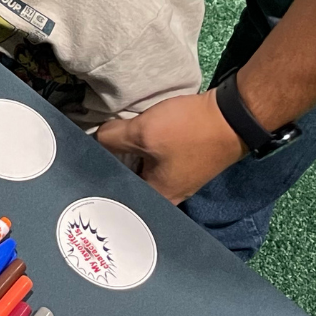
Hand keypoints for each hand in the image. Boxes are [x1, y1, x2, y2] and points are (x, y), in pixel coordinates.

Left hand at [93, 92, 245, 203]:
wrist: (233, 116)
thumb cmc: (189, 130)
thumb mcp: (142, 132)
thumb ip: (112, 138)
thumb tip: (95, 138)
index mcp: (157, 198)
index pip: (117, 194)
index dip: (99, 176)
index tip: (83, 161)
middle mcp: (168, 196)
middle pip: (129, 182)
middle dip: (112, 164)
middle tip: (92, 148)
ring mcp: (178, 179)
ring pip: (141, 169)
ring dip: (128, 154)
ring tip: (109, 139)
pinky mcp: (184, 163)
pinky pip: (154, 160)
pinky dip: (143, 149)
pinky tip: (133, 135)